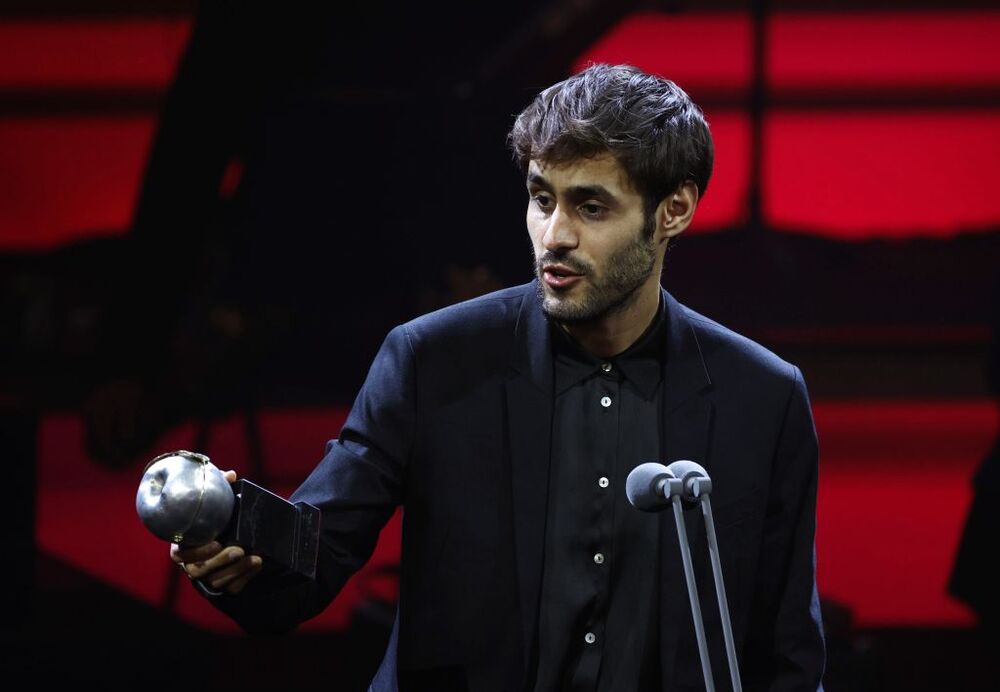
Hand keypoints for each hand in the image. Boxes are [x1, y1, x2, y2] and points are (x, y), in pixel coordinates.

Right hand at [169, 470, 263, 593]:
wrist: (237, 538)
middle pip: (197, 571)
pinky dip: (246, 576)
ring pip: (216, 581)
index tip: (216, 541)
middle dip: (220, 561)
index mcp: (185, 545)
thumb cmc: (220, 519)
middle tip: (239, 549)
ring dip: (237, 569)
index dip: (196, 551)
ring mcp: (208, 577)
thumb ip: (220, 489)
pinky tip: (258, 564)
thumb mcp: (219, 503)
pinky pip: (233, 587)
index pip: (179, 555)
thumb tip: (230, 474)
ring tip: (255, 557)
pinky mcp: (225, 585)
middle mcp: (193, 564)